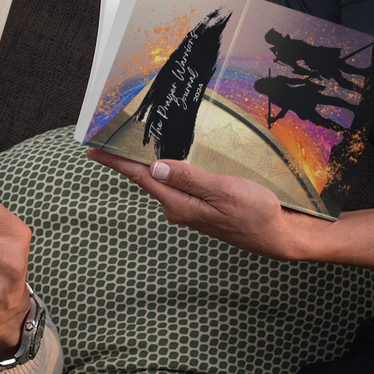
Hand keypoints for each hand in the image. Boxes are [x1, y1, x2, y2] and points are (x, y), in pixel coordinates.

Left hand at [86, 148, 299, 258]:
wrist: (279, 235)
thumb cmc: (256, 213)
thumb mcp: (223, 191)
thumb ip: (189, 179)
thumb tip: (156, 168)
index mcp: (180, 204)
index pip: (141, 178)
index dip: (117, 163)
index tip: (94, 150)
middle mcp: (179, 208)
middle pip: (146, 178)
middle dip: (127, 160)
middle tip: (110, 138)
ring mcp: (189, 209)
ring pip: (162, 180)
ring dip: (147, 164)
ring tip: (134, 145)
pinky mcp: (200, 207)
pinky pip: (177, 184)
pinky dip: (168, 170)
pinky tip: (168, 161)